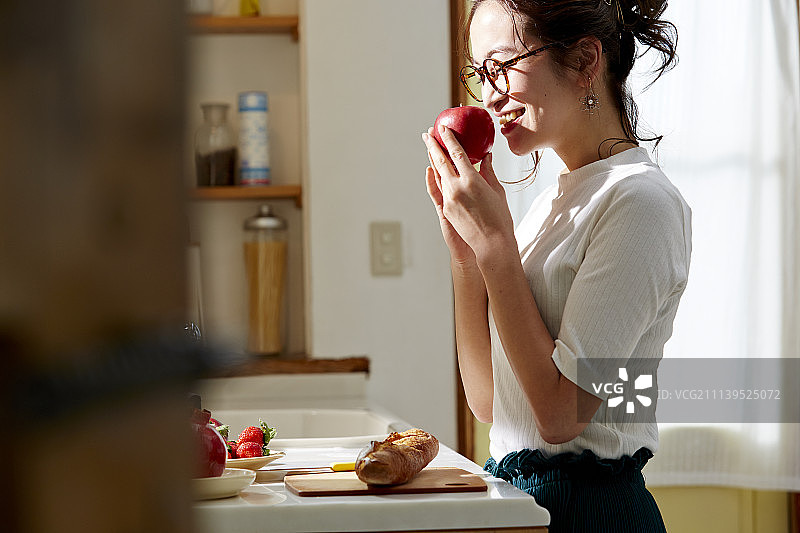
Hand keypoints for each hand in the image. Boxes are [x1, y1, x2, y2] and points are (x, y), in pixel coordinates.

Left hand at [422, 125, 514, 265]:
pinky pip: (439, 189)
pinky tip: (433, 170)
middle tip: (428, 134)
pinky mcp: (446, 209)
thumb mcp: (497, 191)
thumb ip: (489, 172)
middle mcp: (457, 188)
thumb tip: (486, 157)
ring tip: (429, 147)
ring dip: (433, 159)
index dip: (450, 138)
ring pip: (438, 174)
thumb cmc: (500, 218)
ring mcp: (449, 199)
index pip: (457, 153)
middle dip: (433, 145)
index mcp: (472, 180)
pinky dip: (436, 177)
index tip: (444, 128)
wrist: (491, 244)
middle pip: (441, 161)